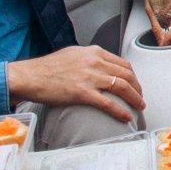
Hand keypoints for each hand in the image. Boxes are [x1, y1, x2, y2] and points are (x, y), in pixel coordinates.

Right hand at [6, 45, 142, 123]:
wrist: (29, 76)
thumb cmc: (46, 69)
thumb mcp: (73, 55)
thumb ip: (89, 59)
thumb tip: (100, 67)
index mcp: (93, 52)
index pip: (122, 63)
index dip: (133, 76)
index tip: (136, 84)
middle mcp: (94, 62)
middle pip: (126, 75)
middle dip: (138, 88)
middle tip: (140, 97)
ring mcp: (89, 77)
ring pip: (122, 87)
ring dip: (134, 98)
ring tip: (139, 107)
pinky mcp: (82, 92)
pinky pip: (108, 103)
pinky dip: (120, 111)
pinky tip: (126, 117)